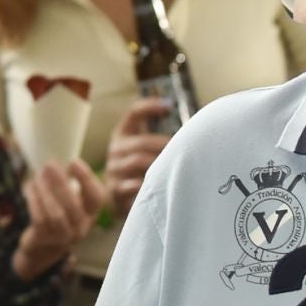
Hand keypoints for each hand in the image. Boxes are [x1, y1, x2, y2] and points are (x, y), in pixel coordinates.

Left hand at [15, 158, 106, 276]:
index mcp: (90, 213)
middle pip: (73, 205)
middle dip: (61, 183)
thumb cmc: (59, 215)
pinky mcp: (45, 239)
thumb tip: (57, 162)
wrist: (43, 247)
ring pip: (55, 213)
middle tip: (50, 164)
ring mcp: (63, 236)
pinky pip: (39, 218)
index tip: (73, 162)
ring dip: (45, 191)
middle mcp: (80, 227)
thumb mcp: (70, 202)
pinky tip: (29, 187)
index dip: (86, 179)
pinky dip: (34, 200)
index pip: (96, 197)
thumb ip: (68, 184)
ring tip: (38, 176)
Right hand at [103, 99, 174, 219]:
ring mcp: (114, 169)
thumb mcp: (140, 150)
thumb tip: (191, 128)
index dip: (149, 107)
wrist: (114, 199)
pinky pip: (134, 185)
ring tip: (177, 168)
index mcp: (123, 135)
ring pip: (138, 162)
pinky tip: (163, 187)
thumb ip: (157, 138)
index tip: (169, 106)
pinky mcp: (116, 189)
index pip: (133, 113)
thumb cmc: (137, 171)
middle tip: (184, 150)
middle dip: (164, 145)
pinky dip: (150, 185)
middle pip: (141, 142)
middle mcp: (116, 150)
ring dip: (159, 164)